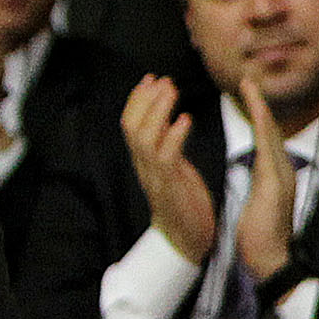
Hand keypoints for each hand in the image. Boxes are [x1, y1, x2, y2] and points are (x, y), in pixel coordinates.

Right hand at [119, 75, 218, 263]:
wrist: (187, 240)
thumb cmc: (185, 203)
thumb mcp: (175, 169)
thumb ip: (169, 146)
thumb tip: (170, 119)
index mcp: (144, 161)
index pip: (132, 124)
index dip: (139, 100)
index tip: (151, 78)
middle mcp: (143, 166)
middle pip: (131, 126)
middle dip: (145, 99)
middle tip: (162, 79)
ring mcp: (153, 177)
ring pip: (144, 137)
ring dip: (157, 111)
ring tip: (171, 90)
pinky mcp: (169, 187)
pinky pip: (166, 157)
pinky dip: (174, 136)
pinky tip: (185, 120)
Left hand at [227, 69, 298, 286]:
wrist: (272, 259)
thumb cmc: (263, 238)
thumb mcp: (260, 205)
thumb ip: (261, 187)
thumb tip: (259, 176)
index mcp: (277, 176)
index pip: (267, 141)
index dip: (258, 117)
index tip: (248, 97)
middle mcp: (284, 172)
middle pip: (272, 131)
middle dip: (260, 104)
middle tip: (249, 80)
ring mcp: (282, 176)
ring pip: (271, 135)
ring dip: (261, 108)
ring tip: (251, 86)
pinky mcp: (275, 183)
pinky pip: (268, 149)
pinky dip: (263, 128)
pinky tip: (257, 112)